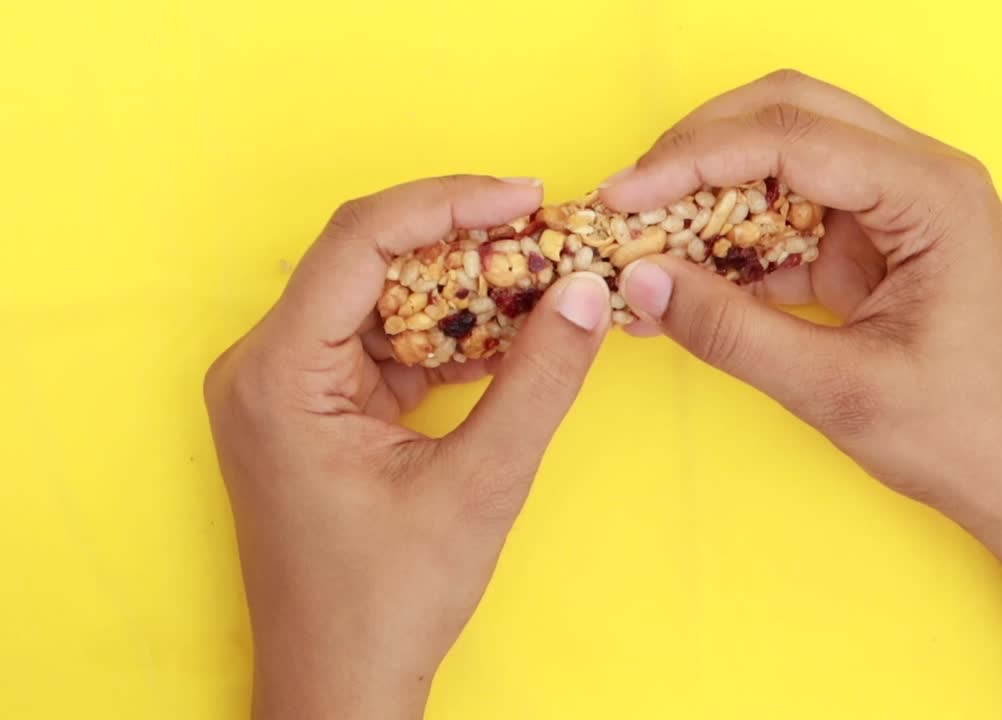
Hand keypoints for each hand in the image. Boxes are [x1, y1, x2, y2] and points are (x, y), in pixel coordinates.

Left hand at [204, 176, 611, 719]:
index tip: (525, 195)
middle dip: (463, 244)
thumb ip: (538, 383)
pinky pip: (384, 344)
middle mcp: (266, 368)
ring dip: (461, 289)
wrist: (341, 683)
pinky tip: (508, 334)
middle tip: (546, 236)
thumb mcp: (479, 486)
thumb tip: (583, 293)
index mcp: (278, 375)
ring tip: (540, 279)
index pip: (360, 241)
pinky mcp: (316, 412)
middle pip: (369, 262)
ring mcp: (287, 390)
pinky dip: (446, 336)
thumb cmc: (386, 601)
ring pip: (381, 300)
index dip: (448, 204)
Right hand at [602, 71, 1001, 718]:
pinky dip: (736, 241)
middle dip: (699, 150)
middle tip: (629, 201)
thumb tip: (641, 282)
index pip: (791, 137)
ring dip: (713, 191)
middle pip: (788, 115)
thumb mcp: (837, 389)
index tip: (624, 198)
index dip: (694, 159)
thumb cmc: (965, 436)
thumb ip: (733, 331)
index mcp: (932, 195)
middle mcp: (920, 179)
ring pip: (785, 156)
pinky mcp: (878, 244)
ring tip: (647, 239)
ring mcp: (899, 208)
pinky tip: (689, 281)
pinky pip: (793, 215)